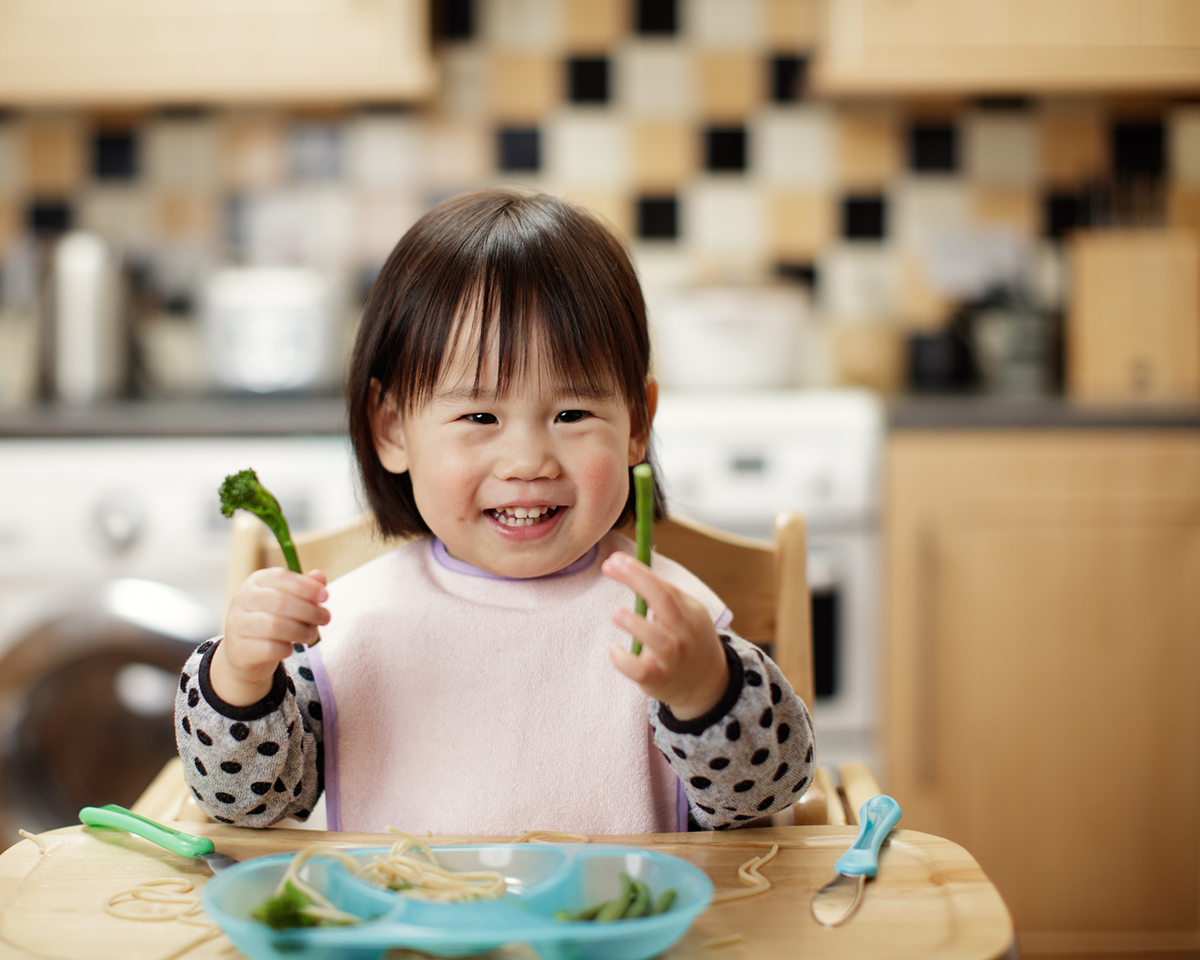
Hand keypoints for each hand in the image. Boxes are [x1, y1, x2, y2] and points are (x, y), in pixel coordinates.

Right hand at [211, 568, 328, 706]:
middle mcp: (243, 599)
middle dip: (309, 611)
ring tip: (312, 635)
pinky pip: (269, 648)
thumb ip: (304, 588)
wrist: (243, 651)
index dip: (306, 586)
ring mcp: (238, 624)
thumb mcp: (287, 599)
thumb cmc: (271, 618)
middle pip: (280, 602)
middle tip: (325, 618)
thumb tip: (320, 576)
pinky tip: (290, 648)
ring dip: (301, 631)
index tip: (325, 596)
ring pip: (274, 626)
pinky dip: (286, 649)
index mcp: (256, 581)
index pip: (281, 577)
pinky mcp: (240, 648)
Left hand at [602, 552, 728, 720]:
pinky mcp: (660, 679)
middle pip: (665, 602)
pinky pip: (643, 670)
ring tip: (616, 613)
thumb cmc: (685, 640)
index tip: (613, 560)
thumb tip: (621, 564)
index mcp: (690, 612)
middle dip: (639, 580)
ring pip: (658, 639)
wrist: (707, 683)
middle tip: (611, 566)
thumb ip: (659, 594)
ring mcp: (674, 658)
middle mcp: (685, 633)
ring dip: (636, 623)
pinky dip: (625, 660)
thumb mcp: (684, 615)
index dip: (639, 571)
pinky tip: (614, 649)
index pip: (665, 586)